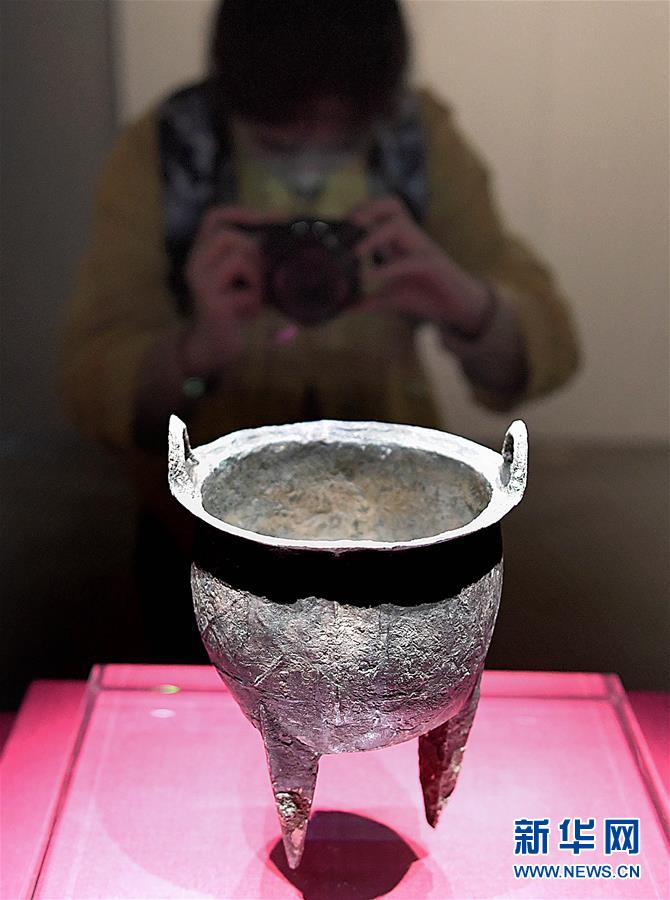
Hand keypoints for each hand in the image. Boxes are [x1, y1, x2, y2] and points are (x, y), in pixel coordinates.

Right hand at [182, 206, 265, 374]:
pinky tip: (251, 313)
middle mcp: (195, 263)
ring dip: (258, 277)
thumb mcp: (246, 278)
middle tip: (265, 270)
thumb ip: (257, 257)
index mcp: (203, 251)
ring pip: (238, 259)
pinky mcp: (212, 305)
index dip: (243, 212)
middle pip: (227, 234)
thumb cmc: (234, 308)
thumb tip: (289, 235)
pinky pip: (247, 292)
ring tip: (258, 295)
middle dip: (255, 249)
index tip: (275, 218)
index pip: (213, 217)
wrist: (214, 346)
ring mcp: (201, 284)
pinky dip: (257, 301)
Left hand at [351, 197, 490, 336]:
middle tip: (350, 224)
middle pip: (392, 204)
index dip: (361, 210)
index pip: (382, 211)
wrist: (457, 307)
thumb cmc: (426, 296)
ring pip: (398, 225)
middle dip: (369, 208)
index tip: (339, 225)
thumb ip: (371, 301)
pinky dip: (388, 268)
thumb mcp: (393, 298)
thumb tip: (346, 308)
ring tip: (355, 252)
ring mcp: (423, 249)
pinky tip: (371, 277)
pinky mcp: (433, 266)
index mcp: (401, 241)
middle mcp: (412, 238)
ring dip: (374, 235)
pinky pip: (409, 260)